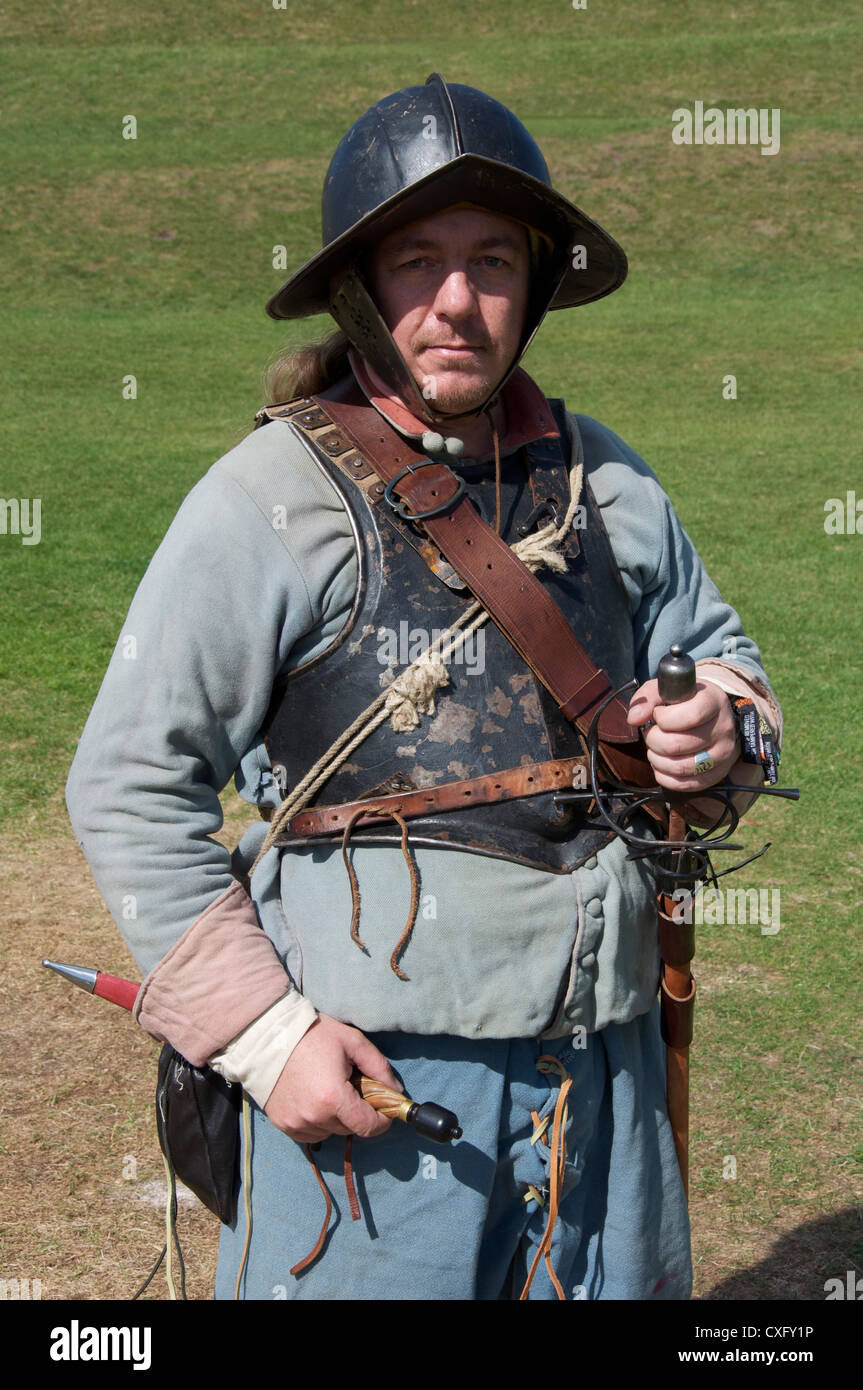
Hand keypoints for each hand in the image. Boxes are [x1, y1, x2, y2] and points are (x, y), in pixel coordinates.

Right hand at [264, 1013, 401, 1143]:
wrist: (267, 1037)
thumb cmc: (312, 1035)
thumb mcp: (352, 1042)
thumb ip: (379, 1067)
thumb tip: (396, 1091)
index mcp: (333, 1098)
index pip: (368, 1127)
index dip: (382, 1121)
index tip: (385, 1111)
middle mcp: (314, 1117)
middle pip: (350, 1128)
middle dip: (357, 1113)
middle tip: (353, 1088)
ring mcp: (296, 1124)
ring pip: (330, 1132)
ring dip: (336, 1118)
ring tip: (329, 1090)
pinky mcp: (282, 1125)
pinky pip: (310, 1134)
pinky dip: (317, 1122)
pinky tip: (313, 1098)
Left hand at [627, 678, 739, 793]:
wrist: (714, 717)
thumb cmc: (687, 702)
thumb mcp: (669, 690)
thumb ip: (648, 698)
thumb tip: (634, 718)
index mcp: (714, 701)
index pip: (690, 716)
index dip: (664, 718)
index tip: (659, 714)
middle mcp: (723, 728)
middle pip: (677, 744)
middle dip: (653, 740)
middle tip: (652, 734)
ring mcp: (723, 753)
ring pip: (680, 767)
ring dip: (657, 759)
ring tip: (655, 749)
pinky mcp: (718, 774)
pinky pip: (685, 784)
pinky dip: (665, 776)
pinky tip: (662, 763)